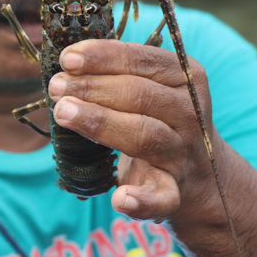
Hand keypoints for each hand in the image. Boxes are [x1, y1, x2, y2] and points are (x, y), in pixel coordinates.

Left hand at [48, 39, 223, 222]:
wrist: (200, 172)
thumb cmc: (158, 117)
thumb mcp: (151, 86)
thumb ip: (117, 73)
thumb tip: (66, 64)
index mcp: (184, 77)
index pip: (141, 59)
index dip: (102, 57)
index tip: (67, 58)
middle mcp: (188, 112)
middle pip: (140, 95)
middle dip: (93, 88)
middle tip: (56, 87)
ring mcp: (182, 152)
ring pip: (144, 135)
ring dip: (101, 123)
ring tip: (64, 113)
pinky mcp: (175, 189)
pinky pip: (163, 196)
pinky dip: (143, 200)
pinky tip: (119, 199)